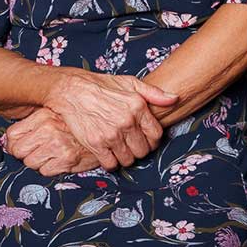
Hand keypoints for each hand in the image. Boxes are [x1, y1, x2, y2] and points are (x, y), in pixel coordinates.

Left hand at [4, 108, 100, 175]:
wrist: (104, 128)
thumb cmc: (78, 121)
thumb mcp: (55, 112)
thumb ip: (35, 121)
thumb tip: (11, 137)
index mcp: (43, 115)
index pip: (12, 134)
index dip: (13, 143)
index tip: (19, 145)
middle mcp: (48, 128)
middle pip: (18, 151)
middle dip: (24, 154)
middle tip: (34, 151)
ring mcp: (58, 144)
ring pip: (30, 163)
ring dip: (38, 162)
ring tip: (49, 155)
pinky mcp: (67, 159)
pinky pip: (45, 171)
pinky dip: (50, 168)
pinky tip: (58, 160)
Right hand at [45, 70, 177, 169]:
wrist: (71, 90)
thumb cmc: (101, 85)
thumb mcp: (129, 82)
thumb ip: (153, 92)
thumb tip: (175, 99)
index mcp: (137, 106)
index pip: (156, 135)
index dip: (152, 140)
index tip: (144, 138)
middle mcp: (127, 121)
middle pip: (143, 151)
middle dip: (138, 149)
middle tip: (129, 142)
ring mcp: (111, 134)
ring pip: (128, 160)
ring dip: (125, 156)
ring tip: (118, 146)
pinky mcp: (96, 144)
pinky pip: (111, 164)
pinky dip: (110, 161)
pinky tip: (107, 151)